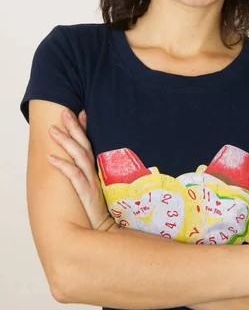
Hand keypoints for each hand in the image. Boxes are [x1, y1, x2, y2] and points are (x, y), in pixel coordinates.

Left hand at [47, 108, 116, 231]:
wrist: (103, 231)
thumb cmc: (96, 211)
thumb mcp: (93, 189)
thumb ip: (87, 174)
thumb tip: (82, 161)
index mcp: (95, 170)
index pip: (89, 144)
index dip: (84, 128)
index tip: (79, 112)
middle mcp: (93, 172)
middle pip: (83, 145)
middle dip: (73, 128)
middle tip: (64, 112)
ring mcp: (90, 181)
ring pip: (78, 156)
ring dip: (66, 142)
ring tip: (53, 130)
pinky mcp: (86, 193)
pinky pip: (74, 175)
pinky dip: (62, 165)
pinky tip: (51, 158)